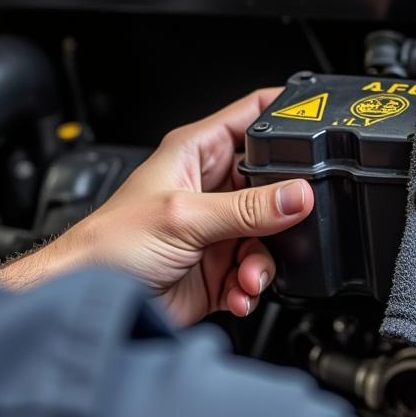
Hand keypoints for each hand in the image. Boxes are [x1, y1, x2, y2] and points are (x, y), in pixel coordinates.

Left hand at [60, 90, 314, 327]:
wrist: (95, 301)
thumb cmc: (110, 244)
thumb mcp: (183, 216)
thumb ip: (247, 208)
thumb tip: (298, 195)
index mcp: (195, 153)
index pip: (251, 117)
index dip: (284, 115)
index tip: (320, 124)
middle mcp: (208, 187)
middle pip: (272, 184)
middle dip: (283, 211)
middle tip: (286, 226)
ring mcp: (215, 229)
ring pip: (268, 236)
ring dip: (264, 261)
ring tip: (248, 275)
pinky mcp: (217, 269)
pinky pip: (254, 272)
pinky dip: (251, 286)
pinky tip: (238, 293)